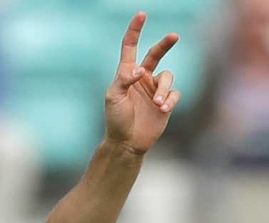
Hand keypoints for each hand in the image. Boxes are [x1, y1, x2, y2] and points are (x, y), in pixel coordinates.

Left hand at [104, 12, 180, 154]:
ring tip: (157, 103)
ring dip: (164, 89)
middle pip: (156, 55)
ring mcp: (154, 90)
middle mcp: (142, 79)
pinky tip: (162, 109)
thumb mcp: (113, 98)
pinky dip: (170, 99)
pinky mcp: (165, 102)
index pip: (130, 48)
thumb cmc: (115, 119)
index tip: (141, 15)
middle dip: (165, 45)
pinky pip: (175, 93)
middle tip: (174, 36)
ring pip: (168, 77)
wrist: (127, 142)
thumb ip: (123, 80)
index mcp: (126, 74)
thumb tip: (139, 69)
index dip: (135, 31)